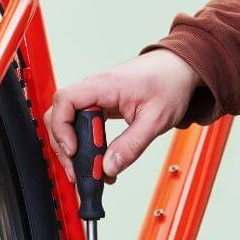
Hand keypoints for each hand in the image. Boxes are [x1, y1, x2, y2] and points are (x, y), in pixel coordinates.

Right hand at [45, 49, 199, 181]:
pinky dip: (85, 145)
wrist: (179, 69)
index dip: (62, 129)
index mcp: (103, 85)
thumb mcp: (155, 120)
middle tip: (79, 171)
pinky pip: (82, 125)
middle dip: (64, 147)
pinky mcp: (100, 106)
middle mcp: (93, 89)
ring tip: (88, 171)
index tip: (74, 152)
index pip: (64, 102)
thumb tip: (109, 167)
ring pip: (67, 123)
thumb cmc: (170, 83)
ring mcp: (95, 97)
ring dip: (73, 149)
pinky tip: (97, 161)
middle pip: (59, 116)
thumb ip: (131, 146)